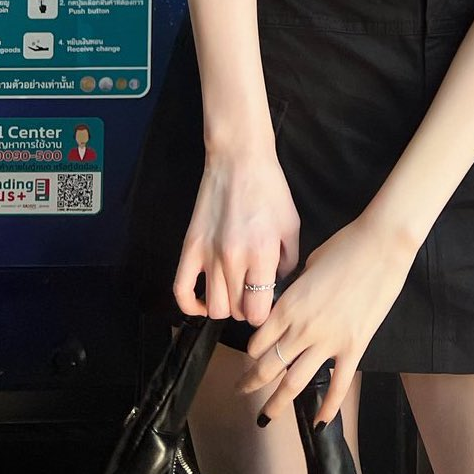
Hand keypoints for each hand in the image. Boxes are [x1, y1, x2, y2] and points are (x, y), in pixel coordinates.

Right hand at [173, 147, 300, 328]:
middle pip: (236, 312)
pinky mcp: (190, 247)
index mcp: (262, 254)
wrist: (239, 160)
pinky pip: (181, 291)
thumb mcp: (291, 225)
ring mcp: (208, 255)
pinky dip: (190, 305)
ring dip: (225, 306)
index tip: (266, 303)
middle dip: (246, 308)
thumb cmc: (269, 189)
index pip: (257, 312)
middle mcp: (233, 260)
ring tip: (233, 291)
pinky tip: (203, 300)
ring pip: (213, 308)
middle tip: (251, 292)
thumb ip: (289, 262)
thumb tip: (277, 285)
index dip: (263, 313)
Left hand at [236, 211, 415, 425]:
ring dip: (276, 404)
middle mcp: (301, 329)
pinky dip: (328, 408)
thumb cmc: (345, 246)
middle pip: (268, 366)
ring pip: (294, 383)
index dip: (251, 352)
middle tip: (241, 391)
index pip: (258, 341)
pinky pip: (338, 386)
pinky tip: (319, 422)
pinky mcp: (353, 348)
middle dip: (251, 382)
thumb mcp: (309, 265)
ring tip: (265, 416)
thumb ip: (296, 290)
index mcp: (288, 305)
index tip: (250, 357)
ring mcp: (328, 342)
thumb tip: (294, 300)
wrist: (381, 246)